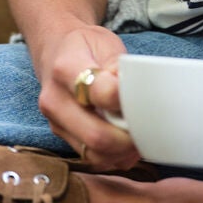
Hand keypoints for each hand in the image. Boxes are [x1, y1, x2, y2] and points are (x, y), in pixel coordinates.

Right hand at [36, 25, 140, 171]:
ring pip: (93, 154)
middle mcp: (54, 99)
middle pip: (96, 135)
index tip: (143, 100)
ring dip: (121, 152)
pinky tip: (124, 143)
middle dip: (128, 138)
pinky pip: (90, 158)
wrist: (56, 51)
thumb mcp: (106, 44)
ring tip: (136, 136)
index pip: (101, 94)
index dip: (127, 101)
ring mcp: (55, 122)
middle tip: (147, 128)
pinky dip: (113, 157)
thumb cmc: (86, 46)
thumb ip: (121, 70)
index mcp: (66, 68)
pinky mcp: (61, 136)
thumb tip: (138, 98)